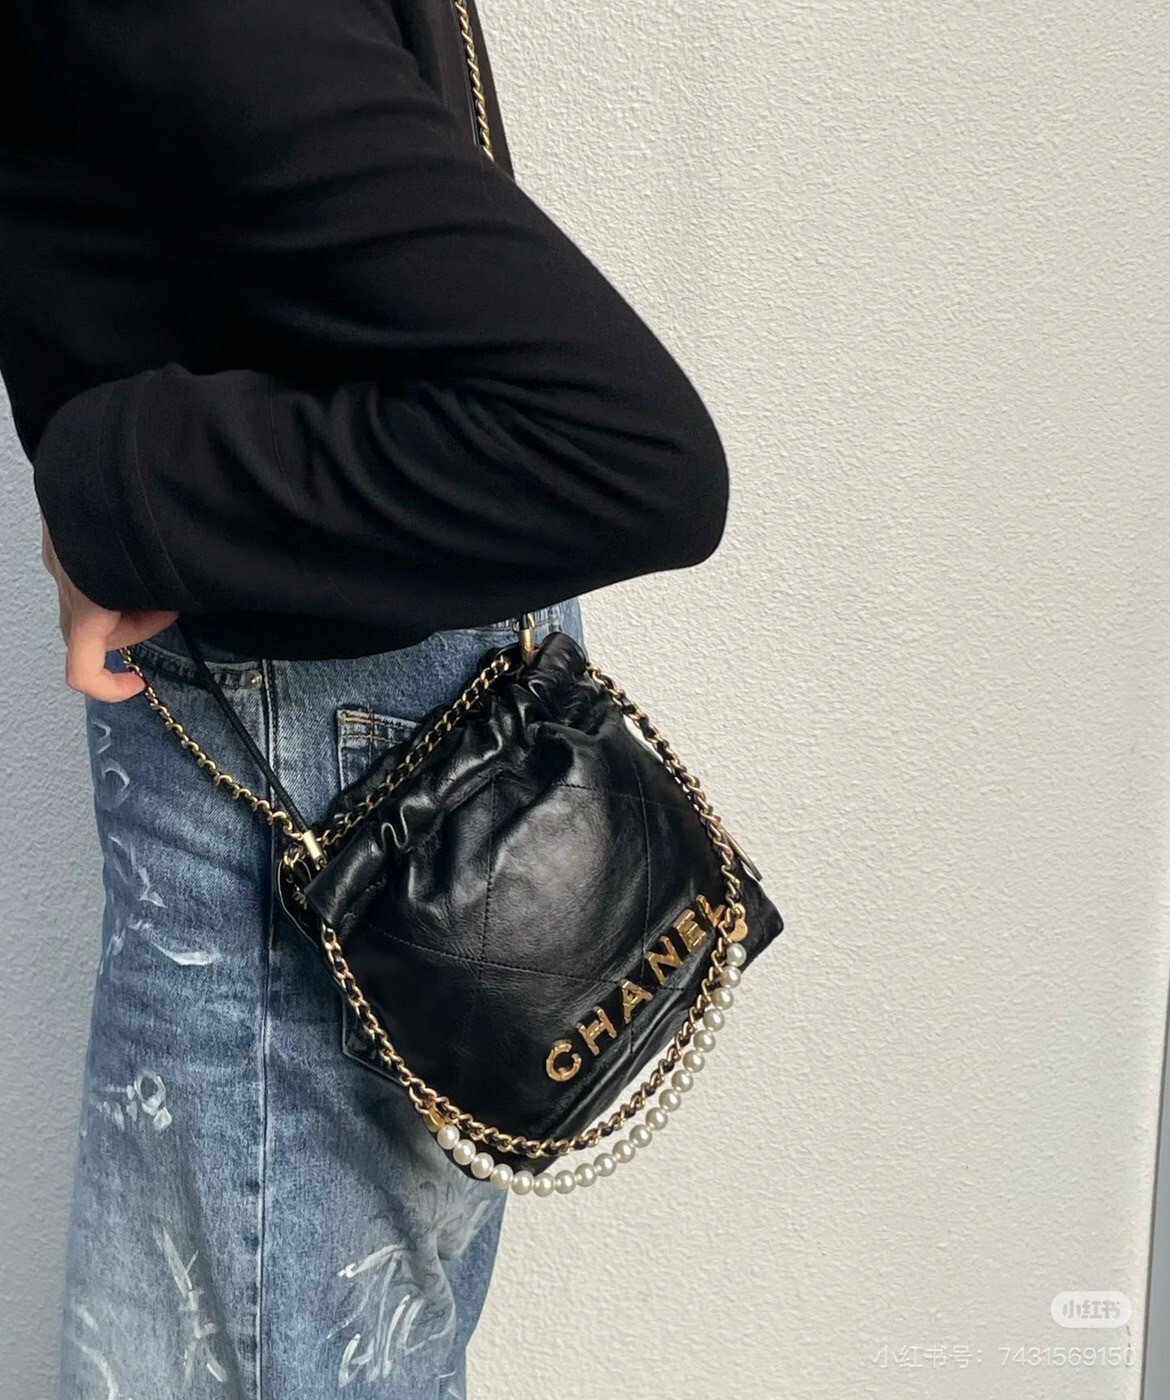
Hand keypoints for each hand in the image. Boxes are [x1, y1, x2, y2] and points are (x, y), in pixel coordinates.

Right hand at [41, 513, 179, 701]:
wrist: (117, 451)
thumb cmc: (151, 514)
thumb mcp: (177, 570)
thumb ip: (172, 598)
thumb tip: (185, 604)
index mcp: (89, 602)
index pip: (81, 671)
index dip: (110, 687)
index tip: (140, 681)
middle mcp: (67, 580)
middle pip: (91, 632)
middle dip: (130, 627)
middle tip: (169, 600)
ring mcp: (60, 551)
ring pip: (87, 594)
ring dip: (121, 594)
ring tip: (160, 566)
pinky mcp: (63, 524)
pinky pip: (82, 561)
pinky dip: (109, 566)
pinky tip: (139, 549)